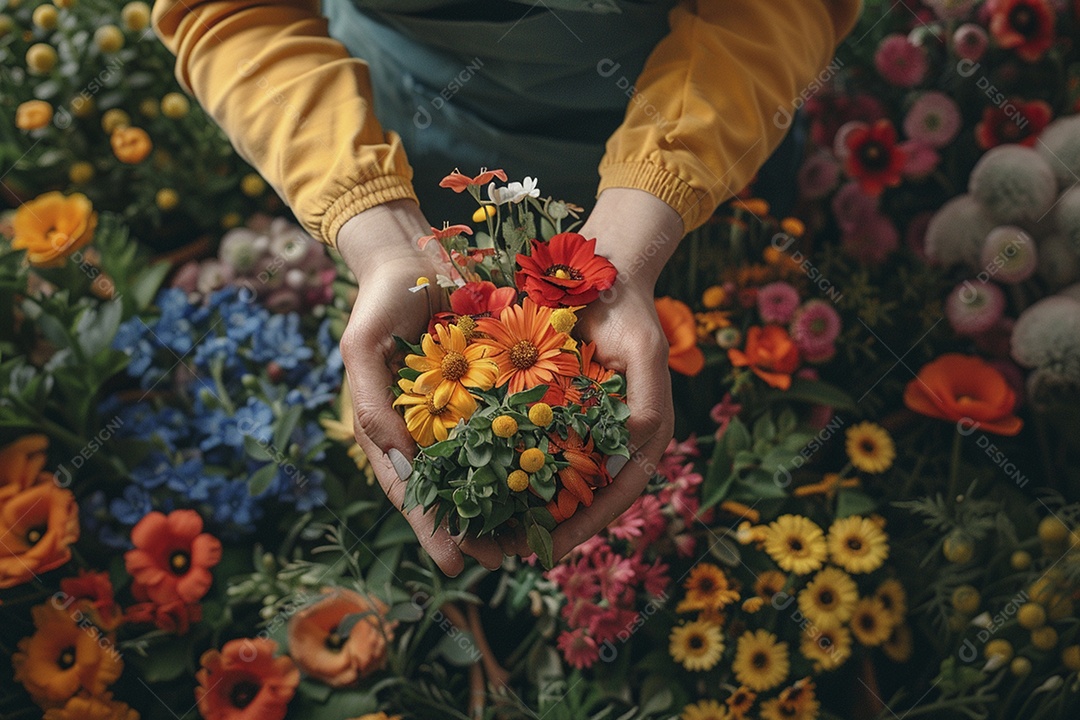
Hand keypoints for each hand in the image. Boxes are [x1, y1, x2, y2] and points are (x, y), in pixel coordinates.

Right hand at [337, 201, 502, 574]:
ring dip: (501, 502)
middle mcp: (426, 426)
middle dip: (472, 528)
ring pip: (481, 465)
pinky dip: (520, 453)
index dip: (430, 527)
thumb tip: (394, 459)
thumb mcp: (361, 347)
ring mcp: (458, 408)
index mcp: (390, 428)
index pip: (409, 489)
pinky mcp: (487, 385)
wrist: (413, 254)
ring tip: (528, 537)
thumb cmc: (381, 302)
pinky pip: (505, 424)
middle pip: (449, 488)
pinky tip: (545, 477)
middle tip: (503, 561)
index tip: (453, 564)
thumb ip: (371, 402)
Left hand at [507, 188, 683, 560]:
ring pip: (550, 478)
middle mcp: (609, 438)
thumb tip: (637, 449)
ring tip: (482, 531)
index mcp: (641, 436)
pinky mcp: (551, 408)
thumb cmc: (627, 311)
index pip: (616, 496)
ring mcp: (580, 424)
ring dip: (519, 506)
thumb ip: (648, 403)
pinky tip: (474, 480)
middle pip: (580, 499)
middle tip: (503, 552)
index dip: (583, 528)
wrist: (599, 271)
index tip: (546, 553)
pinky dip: (505, 465)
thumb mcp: (645, 351)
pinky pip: (528, 444)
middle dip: (544, 528)